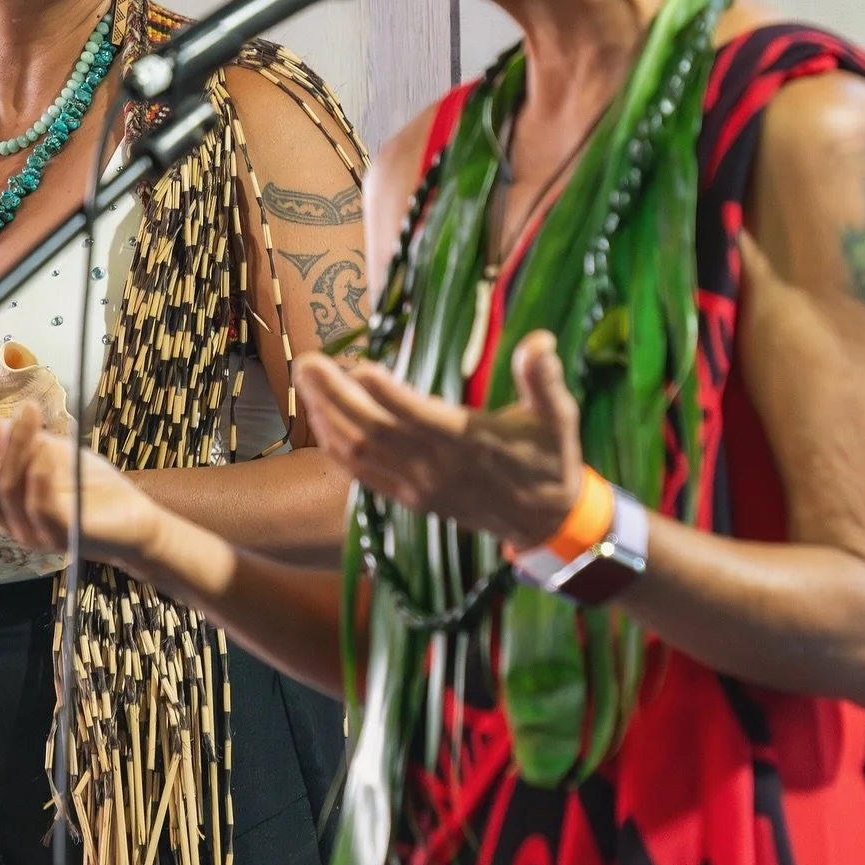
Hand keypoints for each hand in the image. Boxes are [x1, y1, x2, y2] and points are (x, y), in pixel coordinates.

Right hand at [0, 401, 158, 567]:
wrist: (135, 520)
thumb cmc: (88, 485)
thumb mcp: (47, 452)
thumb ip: (16, 440)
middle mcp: (7, 518)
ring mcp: (32, 531)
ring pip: (8, 486)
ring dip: (15, 443)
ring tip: (28, 410)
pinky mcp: (62, 536)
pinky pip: (40, 507)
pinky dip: (39, 475)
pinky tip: (44, 448)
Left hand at [293, 330, 584, 547]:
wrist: (543, 521)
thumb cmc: (548, 459)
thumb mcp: (558, 417)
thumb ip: (544, 381)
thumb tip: (541, 343)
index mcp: (472, 443)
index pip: (422, 419)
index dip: (390, 396)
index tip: (360, 366)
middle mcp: (438, 467)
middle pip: (376, 431)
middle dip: (336, 395)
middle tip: (308, 360)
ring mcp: (418, 485)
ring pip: (361, 451)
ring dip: (327, 415)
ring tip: (306, 376)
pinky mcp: (408, 497)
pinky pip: (362, 473)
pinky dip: (335, 445)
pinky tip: (318, 417)